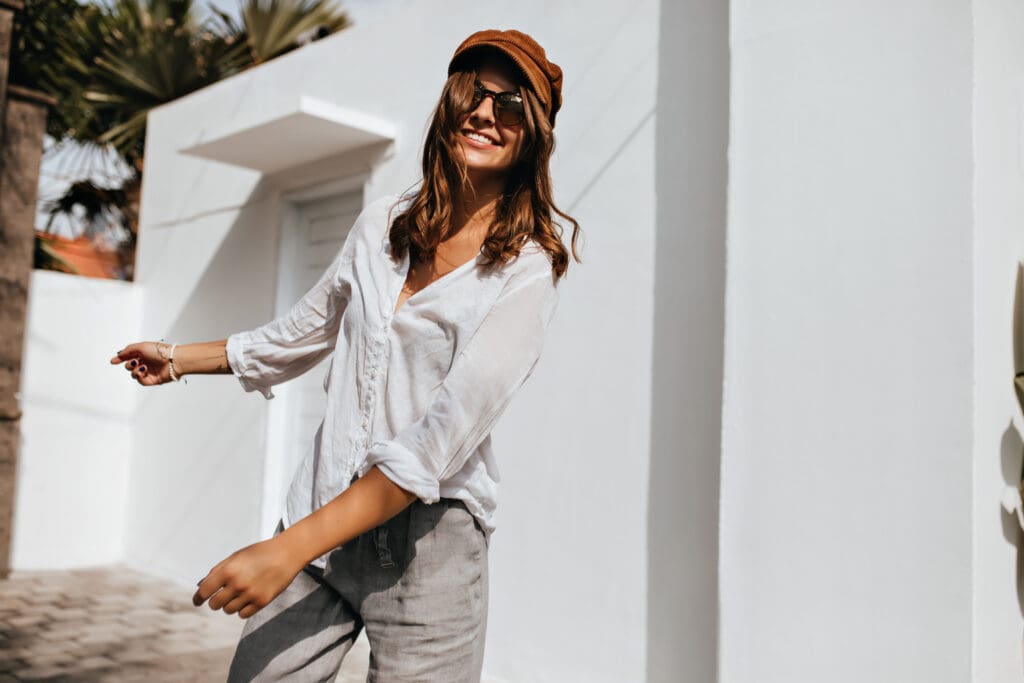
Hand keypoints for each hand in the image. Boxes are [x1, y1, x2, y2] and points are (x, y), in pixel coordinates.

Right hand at [109, 341, 171, 385]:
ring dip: (135, 370)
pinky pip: (140, 381)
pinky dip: (140, 376)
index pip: (128, 356)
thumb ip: (128, 350)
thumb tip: (119, 354)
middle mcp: (145, 362)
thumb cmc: (160, 352)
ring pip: (133, 374)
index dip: (120, 359)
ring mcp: (148, 372)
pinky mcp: (152, 380)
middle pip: (129, 366)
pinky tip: (144, 371)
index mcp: (143, 353)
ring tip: (143, 366)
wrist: (173, 361)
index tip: (113, 361)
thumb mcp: (141, 346)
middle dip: (129, 364)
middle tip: (135, 361)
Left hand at [192, 536, 306, 618]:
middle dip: (215, 601)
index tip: (197, 602)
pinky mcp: (262, 602)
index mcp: (228, 570)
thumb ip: (218, 570)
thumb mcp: (236, 556)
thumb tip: (202, 586)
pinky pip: (243, 614)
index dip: (198, 598)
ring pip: (228, 610)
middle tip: (221, 596)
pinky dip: (242, 609)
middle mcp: (238, 584)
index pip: (204, 591)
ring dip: (230, 604)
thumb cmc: (260, 553)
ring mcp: (251, 594)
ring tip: (239, 593)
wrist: (287, 554)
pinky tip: (248, 598)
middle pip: (215, 604)